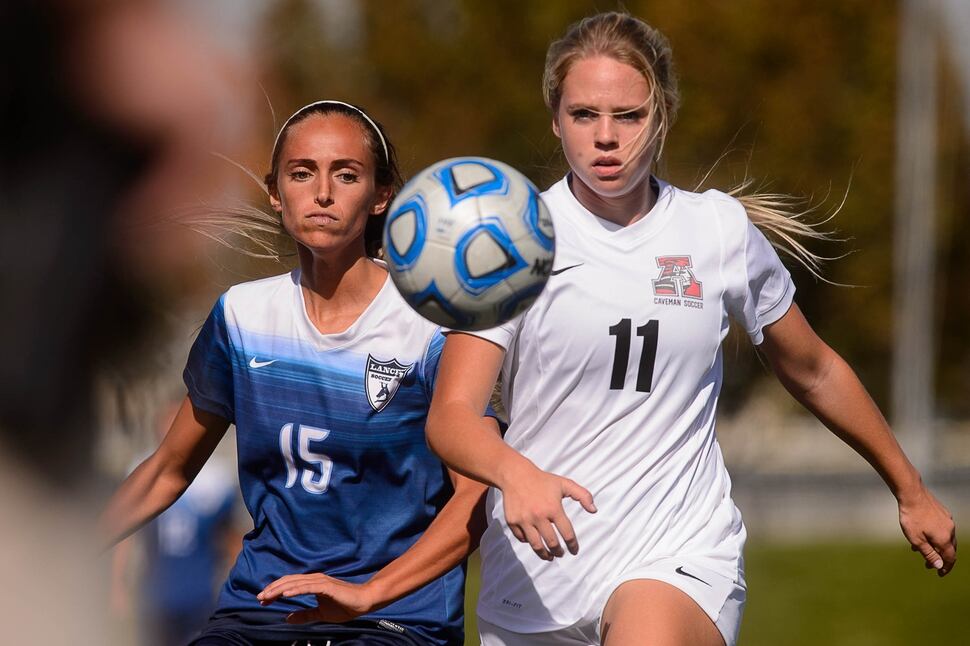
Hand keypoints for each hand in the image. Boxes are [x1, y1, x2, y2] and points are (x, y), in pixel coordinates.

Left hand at [257, 573, 378, 623]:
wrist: (363, 601)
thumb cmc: (345, 606)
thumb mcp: (320, 613)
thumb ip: (304, 615)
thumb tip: (287, 618)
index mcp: (312, 584)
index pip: (289, 585)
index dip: (275, 591)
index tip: (263, 600)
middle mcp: (314, 579)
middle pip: (288, 581)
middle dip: (272, 589)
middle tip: (259, 598)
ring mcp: (320, 581)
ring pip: (295, 583)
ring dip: (280, 589)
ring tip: (267, 596)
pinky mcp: (326, 586)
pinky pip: (308, 587)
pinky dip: (296, 590)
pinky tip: (286, 594)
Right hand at [499, 461, 595, 560]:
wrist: (515, 475)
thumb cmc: (542, 480)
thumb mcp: (565, 484)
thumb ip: (583, 495)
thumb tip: (594, 510)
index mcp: (553, 508)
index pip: (567, 533)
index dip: (573, 545)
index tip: (574, 550)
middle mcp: (539, 516)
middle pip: (552, 543)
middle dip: (558, 552)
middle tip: (561, 554)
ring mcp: (524, 520)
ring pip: (536, 545)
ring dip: (544, 554)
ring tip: (549, 556)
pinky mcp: (512, 521)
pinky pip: (522, 538)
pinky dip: (528, 542)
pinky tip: (534, 542)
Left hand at [898, 484, 956, 576]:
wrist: (912, 494)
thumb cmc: (912, 517)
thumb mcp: (916, 539)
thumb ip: (928, 553)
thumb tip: (939, 565)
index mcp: (945, 539)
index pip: (950, 558)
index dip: (946, 567)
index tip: (940, 574)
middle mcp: (950, 530)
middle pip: (949, 549)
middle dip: (939, 557)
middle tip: (928, 564)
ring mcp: (947, 520)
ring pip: (944, 538)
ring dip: (934, 546)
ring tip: (918, 549)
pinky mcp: (943, 513)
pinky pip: (941, 529)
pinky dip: (933, 536)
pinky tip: (921, 534)